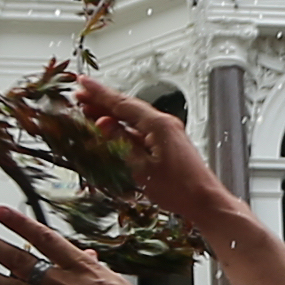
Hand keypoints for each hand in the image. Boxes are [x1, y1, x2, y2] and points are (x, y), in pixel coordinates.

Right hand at [62, 78, 244, 241]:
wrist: (205, 201)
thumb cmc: (179, 189)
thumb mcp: (142, 168)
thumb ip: (121, 143)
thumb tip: (103, 124)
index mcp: (159, 125)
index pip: (123, 104)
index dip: (100, 93)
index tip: (82, 82)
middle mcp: (164, 123)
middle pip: (127, 108)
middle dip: (102, 101)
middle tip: (79, 95)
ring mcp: (167, 132)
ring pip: (133, 118)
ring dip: (111, 114)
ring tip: (88, 110)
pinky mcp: (167, 143)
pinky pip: (141, 130)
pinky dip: (123, 128)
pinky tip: (111, 130)